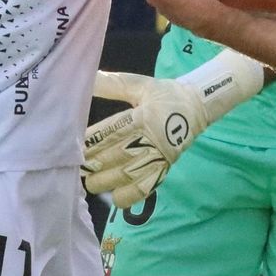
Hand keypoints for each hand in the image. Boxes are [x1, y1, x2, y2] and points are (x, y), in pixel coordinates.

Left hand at [82, 48, 263, 206]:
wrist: (198, 106)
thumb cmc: (165, 94)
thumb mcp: (140, 84)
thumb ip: (113, 84)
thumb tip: (87, 78)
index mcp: (145, 115)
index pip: (116, 130)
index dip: (95, 138)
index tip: (76, 144)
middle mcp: (152, 138)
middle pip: (120, 155)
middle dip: (96, 162)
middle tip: (76, 166)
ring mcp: (159, 156)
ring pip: (130, 174)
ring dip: (107, 180)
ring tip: (89, 181)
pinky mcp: (165, 168)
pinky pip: (147, 187)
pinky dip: (130, 195)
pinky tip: (115, 197)